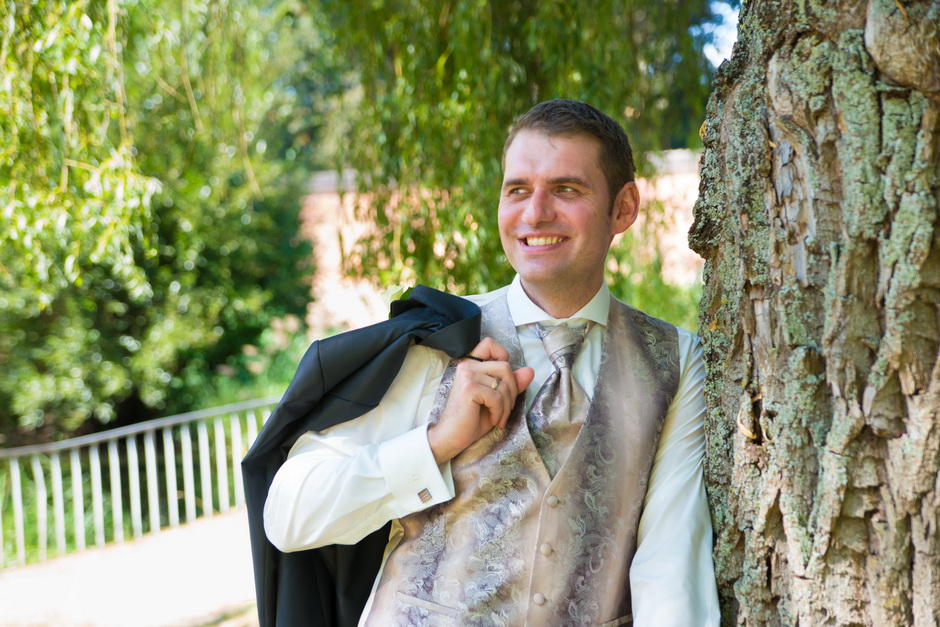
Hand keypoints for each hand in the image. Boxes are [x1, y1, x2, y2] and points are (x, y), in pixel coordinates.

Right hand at [427, 337, 534, 464]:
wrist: (453, 437)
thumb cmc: (473, 418)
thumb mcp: (497, 399)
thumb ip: (511, 384)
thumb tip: (530, 371)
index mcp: (471, 365)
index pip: (489, 344)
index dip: (503, 356)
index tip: (503, 380)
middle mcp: (467, 366)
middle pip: (505, 367)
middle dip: (512, 391)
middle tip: (505, 409)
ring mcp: (467, 375)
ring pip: (504, 384)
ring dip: (507, 406)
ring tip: (498, 418)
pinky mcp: (469, 388)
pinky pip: (497, 397)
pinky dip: (499, 412)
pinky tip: (493, 420)